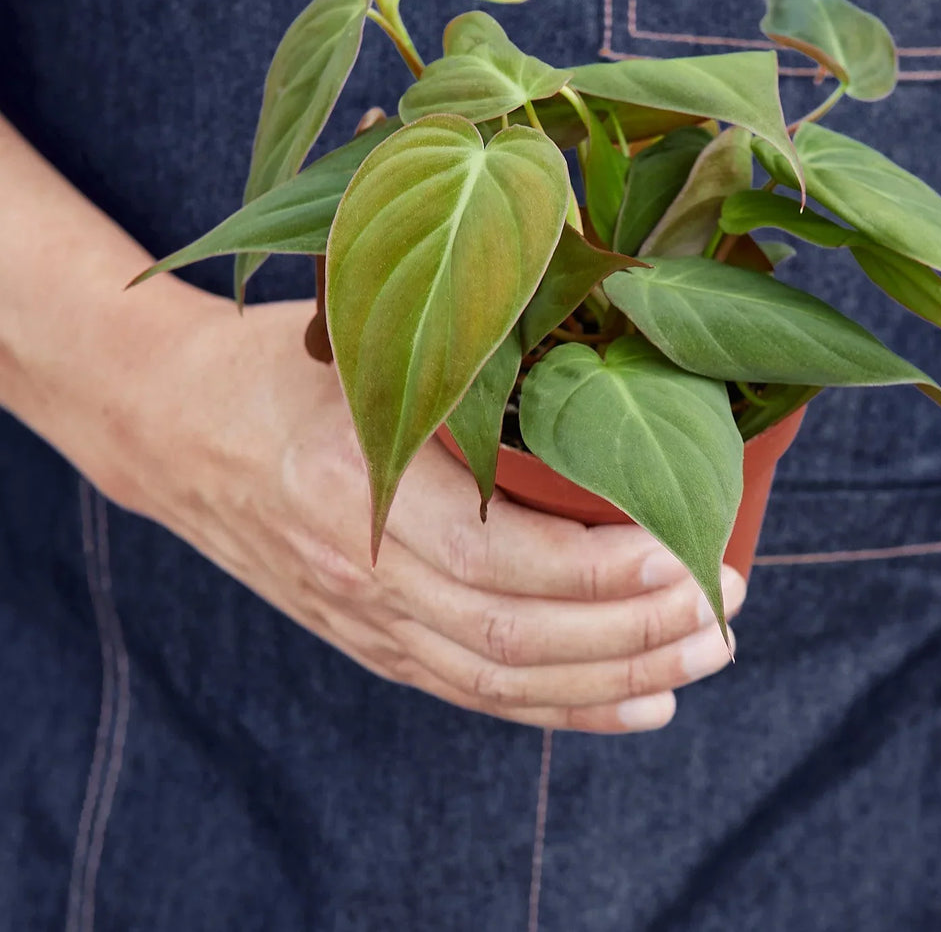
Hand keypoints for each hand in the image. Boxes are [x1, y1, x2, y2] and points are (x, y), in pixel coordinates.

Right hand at [112, 295, 744, 733]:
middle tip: (728, 607)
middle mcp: (362, 572)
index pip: (500, 559)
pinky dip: (565, 707)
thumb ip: (456, 328)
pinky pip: (477, 693)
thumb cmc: (278, 364)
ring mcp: (366, 620)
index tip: (689, 549)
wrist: (175, 427)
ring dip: (618, 677)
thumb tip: (582, 272)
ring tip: (706, 657)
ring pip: (507, 679)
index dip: (603, 571)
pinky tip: (639, 702)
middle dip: (637, 631)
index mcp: (355, 485)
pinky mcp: (374, 640)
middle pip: (517, 636)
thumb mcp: (355, 327)